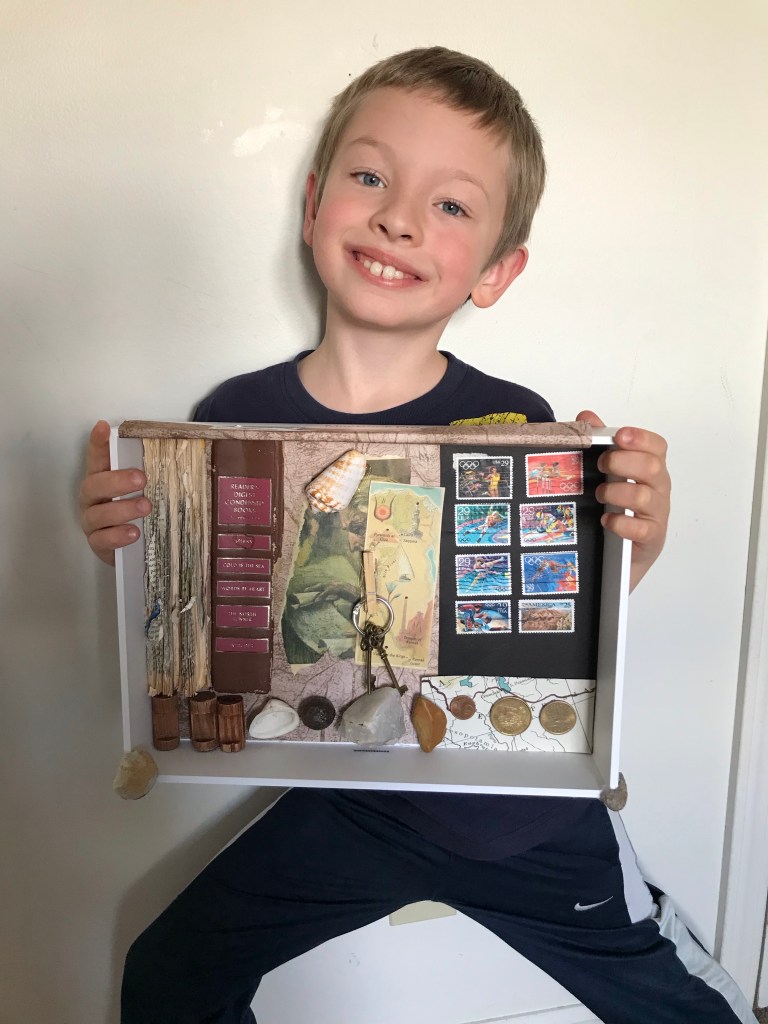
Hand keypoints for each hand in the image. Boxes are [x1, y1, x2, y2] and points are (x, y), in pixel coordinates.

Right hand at [79, 420, 150, 565]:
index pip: (96, 458)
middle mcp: (92, 500)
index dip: (98, 443)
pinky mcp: (98, 544)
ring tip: (145, 506)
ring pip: (97, 514)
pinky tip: (134, 533)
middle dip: (117, 481)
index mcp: (102, 481)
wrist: (132, 548)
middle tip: (141, 478)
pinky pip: (101, 540)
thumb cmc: (136, 512)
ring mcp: (92, 522)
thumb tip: (170, 452)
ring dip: (122, 509)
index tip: (104, 427)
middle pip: (93, 486)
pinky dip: (117, 536)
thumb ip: (146, 474)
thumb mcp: (141, 491)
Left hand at [576, 410, 670, 591]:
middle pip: (653, 467)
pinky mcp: (651, 539)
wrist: (619, 560)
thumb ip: (599, 445)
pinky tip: (606, 520)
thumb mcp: (605, 477)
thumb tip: (586, 416)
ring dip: (617, 492)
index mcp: (649, 470)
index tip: (620, 436)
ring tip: (600, 496)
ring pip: (645, 496)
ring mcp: (656, 514)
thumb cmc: (615, 510)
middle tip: (600, 466)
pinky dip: (621, 522)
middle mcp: (658, 489)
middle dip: (623, 462)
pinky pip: (641, 528)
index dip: (641, 438)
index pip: (657, 447)